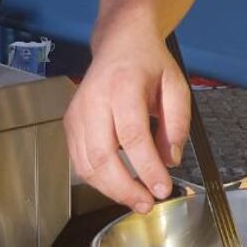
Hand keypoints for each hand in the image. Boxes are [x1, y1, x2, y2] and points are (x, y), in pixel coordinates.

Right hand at [64, 29, 189, 212]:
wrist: (119, 42)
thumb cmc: (148, 63)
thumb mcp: (176, 85)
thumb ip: (177, 123)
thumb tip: (169, 160)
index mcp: (123, 85)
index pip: (132, 135)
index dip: (147, 168)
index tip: (163, 189)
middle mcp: (93, 99)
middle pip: (102, 156)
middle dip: (125, 188)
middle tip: (148, 204)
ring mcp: (77, 112)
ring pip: (86, 164)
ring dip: (110, 190)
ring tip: (136, 200)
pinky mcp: (70, 123)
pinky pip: (79, 161)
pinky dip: (98, 180)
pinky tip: (118, 186)